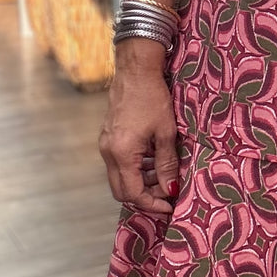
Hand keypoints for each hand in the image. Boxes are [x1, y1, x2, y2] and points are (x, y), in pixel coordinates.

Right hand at [99, 44, 179, 214]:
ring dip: (140, 183)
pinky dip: (134, 170)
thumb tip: (171, 189)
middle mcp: (108, 153)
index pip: (133, 193)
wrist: (135, 71)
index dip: (152, 204)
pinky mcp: (107, 138)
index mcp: (122, 154)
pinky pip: (118, 164)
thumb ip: (167, 164)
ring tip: (163, 177)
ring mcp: (105, 145)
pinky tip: (153, 162)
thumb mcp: (166, 133)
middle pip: (121, 191)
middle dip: (144, 198)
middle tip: (166, 196)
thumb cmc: (153, 98)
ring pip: (119, 178)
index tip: (170, 206)